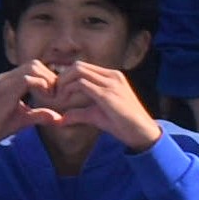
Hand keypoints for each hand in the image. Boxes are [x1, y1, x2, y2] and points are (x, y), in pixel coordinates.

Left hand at [31, 59, 161, 151]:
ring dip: (64, 84)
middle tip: (55, 94)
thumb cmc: (123, 124)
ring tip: (59, 98)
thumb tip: (61, 118)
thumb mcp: (97, 116)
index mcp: (111, 77)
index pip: (82, 67)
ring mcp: (111, 83)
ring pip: (78, 71)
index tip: (58, 92)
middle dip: (62, 78)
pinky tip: (66, 102)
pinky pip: (82, 84)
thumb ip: (80, 113)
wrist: (143, 133)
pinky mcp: (108, 94)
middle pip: (78, 66)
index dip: (67, 77)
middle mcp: (112, 76)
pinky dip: (70, 91)